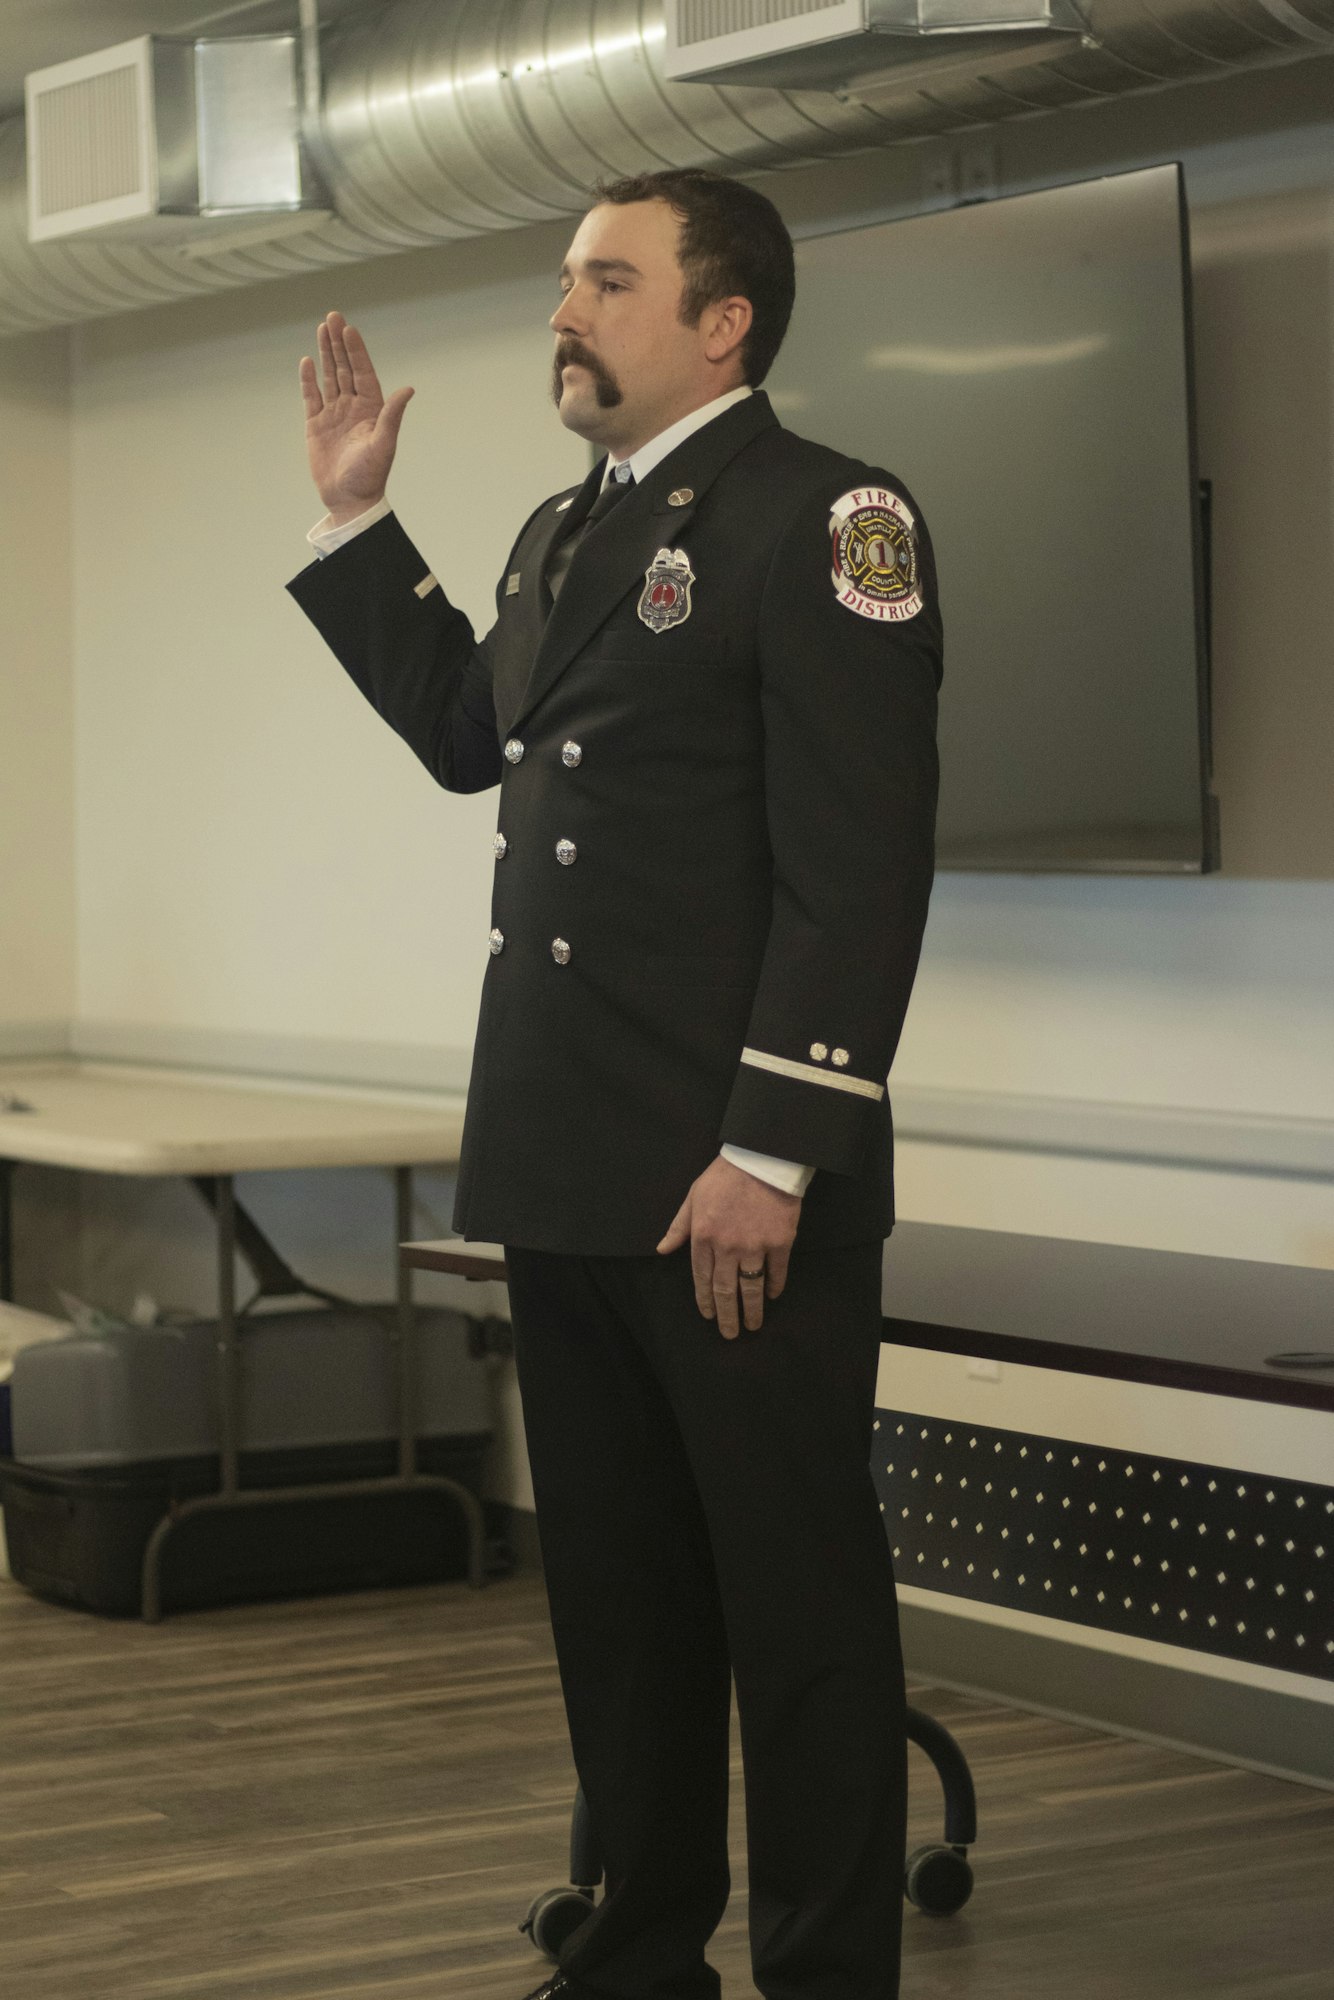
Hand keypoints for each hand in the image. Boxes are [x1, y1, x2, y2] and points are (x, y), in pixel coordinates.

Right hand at [299, 311, 413, 524]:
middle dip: (339, 343)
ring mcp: (334, 414)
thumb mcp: (384, 444)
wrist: (349, 500)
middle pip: (345, 368)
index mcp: (372, 409)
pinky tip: (307, 362)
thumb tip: (409, 389)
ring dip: (326, 353)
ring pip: (329, 377)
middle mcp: (353, 407)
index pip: (363, 372)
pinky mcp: (316, 425)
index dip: (356, 351)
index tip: (349, 329)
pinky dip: (309, 380)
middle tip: (333, 316)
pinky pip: (312, 397)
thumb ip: (393, 415)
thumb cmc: (370, 476)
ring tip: (322, 328)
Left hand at [657, 1156, 800, 1339]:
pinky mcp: (780, 1242)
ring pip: (751, 1287)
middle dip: (727, 1316)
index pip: (701, 1278)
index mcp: (703, 1236)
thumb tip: (662, 1250)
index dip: (705, 1300)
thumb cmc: (724, 1176)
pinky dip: (775, 1286)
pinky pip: (777, 1271)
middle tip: (729, 1335)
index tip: (709, 1316)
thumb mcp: (693, 1197)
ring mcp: (755, 1246)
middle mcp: (727, 1247)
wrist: (762, 1159)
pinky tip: (773, 1296)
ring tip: (752, 1326)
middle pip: (725, 1290)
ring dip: (751, 1310)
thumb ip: (679, 1227)